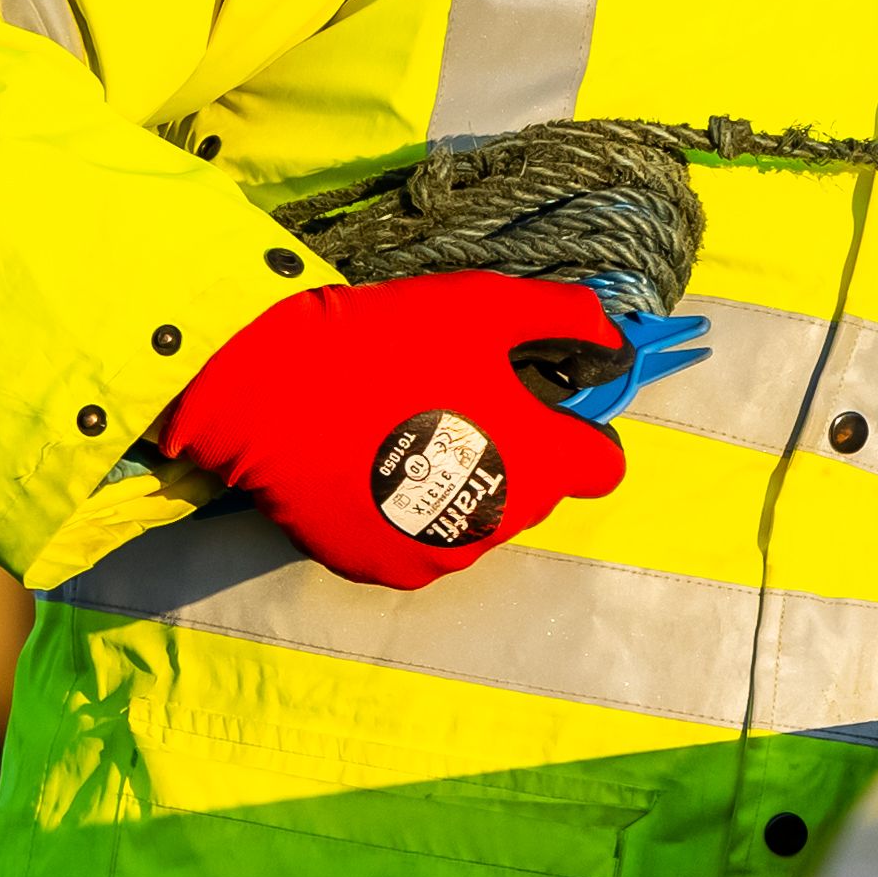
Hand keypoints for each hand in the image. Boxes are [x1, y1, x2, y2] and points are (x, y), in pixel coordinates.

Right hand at [159, 270, 630, 589]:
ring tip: (405, 434)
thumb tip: (609, 331)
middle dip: (513, 453)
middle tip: (456, 405)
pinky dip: (405, 514)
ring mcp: (444, 555)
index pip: (602, 468)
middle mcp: (504, 523)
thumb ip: (562, 316)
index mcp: (542, 463)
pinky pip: (417, 544)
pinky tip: (372, 469)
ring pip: (476, 520)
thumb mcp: (483, 307)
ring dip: (459, 486)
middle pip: (535, 492)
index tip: (545, 407)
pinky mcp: (389, 570)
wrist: (268, 394)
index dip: (582, 434)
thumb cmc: (385, 344)